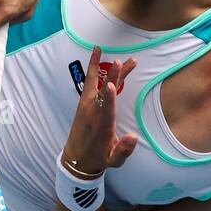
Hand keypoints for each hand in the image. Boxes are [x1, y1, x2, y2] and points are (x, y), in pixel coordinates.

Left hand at [62, 45, 138, 175]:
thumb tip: (133, 137)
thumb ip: (123, 150)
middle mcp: (93, 113)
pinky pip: (90, 82)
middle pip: (103, 91)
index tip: (111, 85)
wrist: (77, 160)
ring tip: (102, 49)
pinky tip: (97, 56)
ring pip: (95, 82)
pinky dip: (93, 68)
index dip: (109, 98)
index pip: (106, 110)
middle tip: (123, 61)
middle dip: (113, 76)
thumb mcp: (114, 161)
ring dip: (101, 66)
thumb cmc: (99, 159)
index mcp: (102, 127)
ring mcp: (86, 106)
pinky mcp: (84, 102)